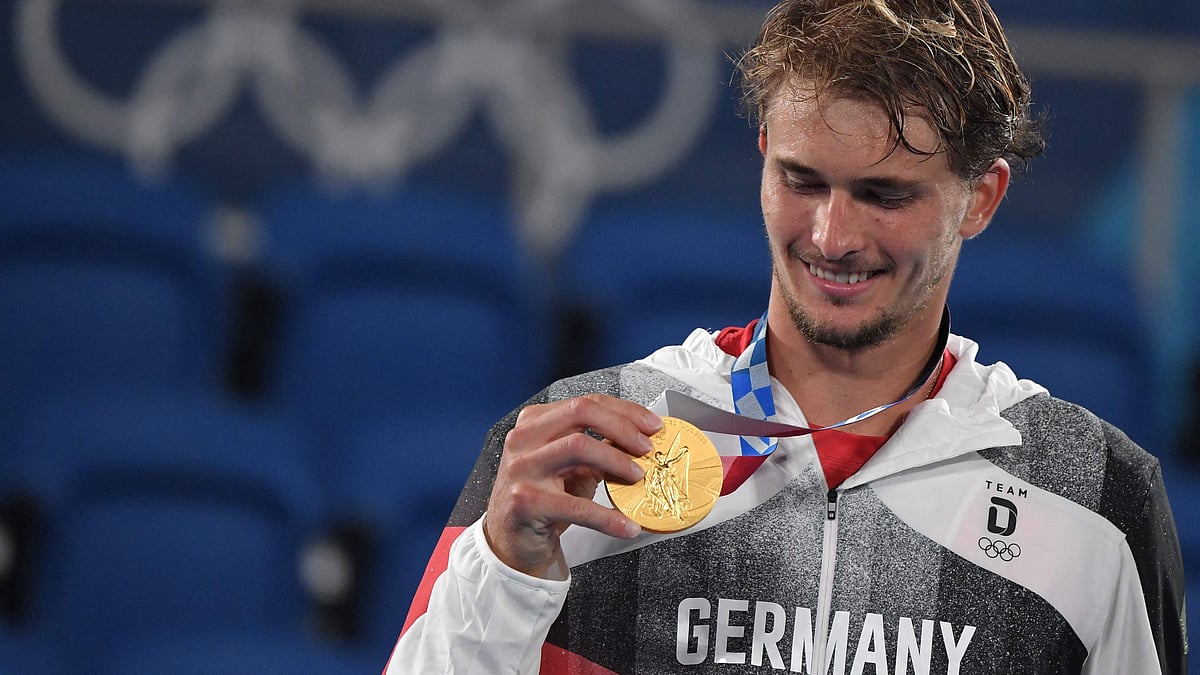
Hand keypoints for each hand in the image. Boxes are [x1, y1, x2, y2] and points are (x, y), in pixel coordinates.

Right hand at [483, 394, 662, 577]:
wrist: (511, 541)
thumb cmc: (543, 499)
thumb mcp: (570, 468)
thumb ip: (598, 448)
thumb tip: (640, 440)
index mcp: (534, 423)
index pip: (585, 403)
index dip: (624, 411)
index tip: (651, 425)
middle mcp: (523, 439)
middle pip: (580, 413)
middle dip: (622, 427)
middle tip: (646, 448)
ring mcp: (521, 469)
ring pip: (578, 446)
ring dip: (616, 461)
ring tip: (638, 477)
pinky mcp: (524, 502)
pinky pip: (576, 506)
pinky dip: (608, 517)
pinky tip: (626, 525)